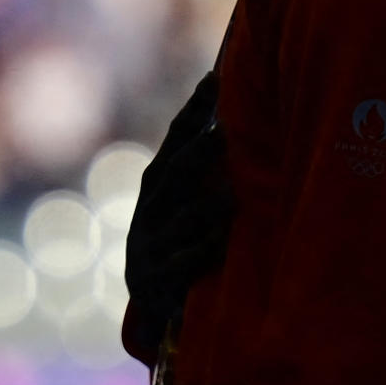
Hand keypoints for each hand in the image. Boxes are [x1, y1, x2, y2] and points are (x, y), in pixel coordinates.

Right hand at [123, 72, 231, 344]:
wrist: (153, 305)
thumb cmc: (181, 243)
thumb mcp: (187, 204)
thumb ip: (206, 167)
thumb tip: (238, 117)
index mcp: (156, 187)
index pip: (174, 142)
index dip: (193, 112)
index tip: (215, 79)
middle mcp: (147, 212)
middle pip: (171, 177)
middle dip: (195, 156)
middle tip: (223, 133)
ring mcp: (147, 247)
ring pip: (177, 223)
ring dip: (203, 209)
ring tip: (230, 194)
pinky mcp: (154, 280)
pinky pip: (180, 264)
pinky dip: (199, 252)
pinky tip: (220, 240)